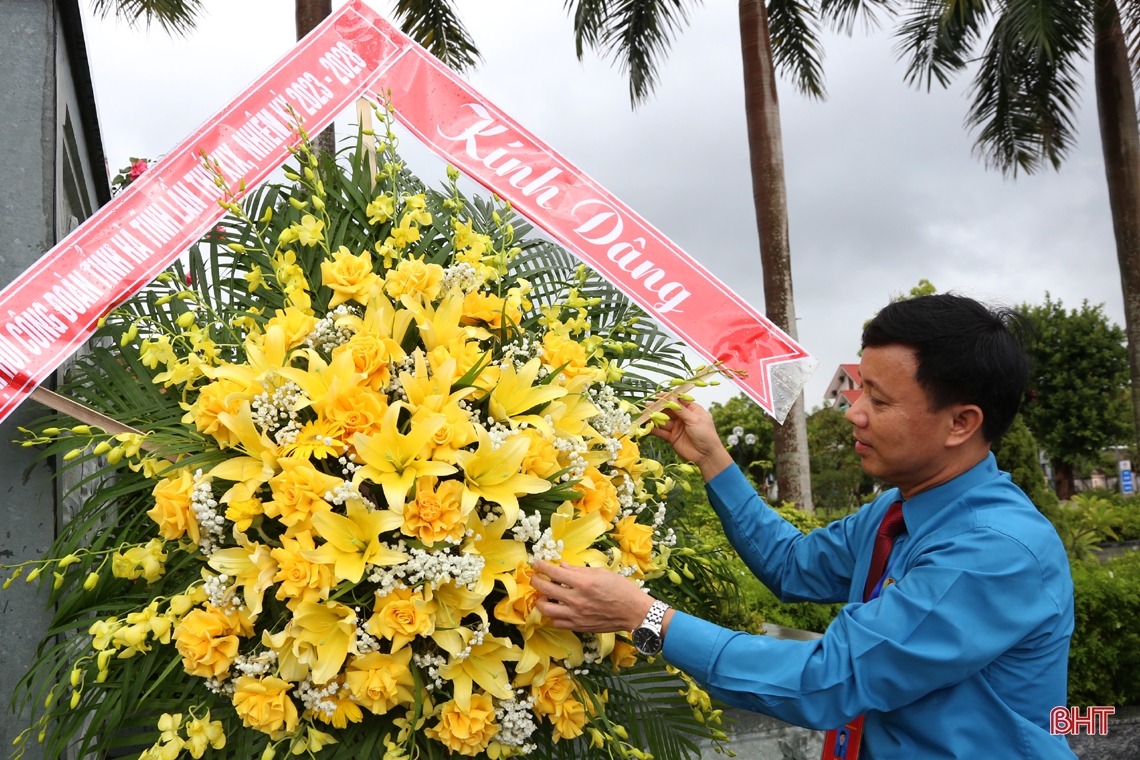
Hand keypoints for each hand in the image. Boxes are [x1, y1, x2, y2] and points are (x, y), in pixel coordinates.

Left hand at [532, 561, 654, 632]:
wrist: (633, 612)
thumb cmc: (620, 589)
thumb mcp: (601, 573)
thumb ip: (579, 570)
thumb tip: (561, 566)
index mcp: (583, 583)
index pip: (554, 573)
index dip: (542, 567)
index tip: (537, 563)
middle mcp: (576, 599)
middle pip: (545, 589)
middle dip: (535, 581)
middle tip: (534, 577)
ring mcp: (576, 615)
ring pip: (546, 609)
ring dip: (540, 600)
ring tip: (542, 595)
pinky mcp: (578, 626)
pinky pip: (557, 622)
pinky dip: (553, 615)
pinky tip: (555, 609)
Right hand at [649, 400, 732, 480]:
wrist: (707, 455)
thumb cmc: (706, 435)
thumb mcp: (694, 419)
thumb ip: (680, 410)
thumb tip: (670, 397)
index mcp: (691, 410)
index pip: (678, 400)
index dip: (668, 397)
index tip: (658, 396)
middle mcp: (683, 417)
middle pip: (668, 410)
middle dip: (658, 408)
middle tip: (648, 405)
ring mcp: (677, 427)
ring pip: (663, 421)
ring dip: (654, 418)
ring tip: (645, 415)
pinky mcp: (672, 437)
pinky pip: (662, 432)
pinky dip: (654, 430)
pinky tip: (647, 427)